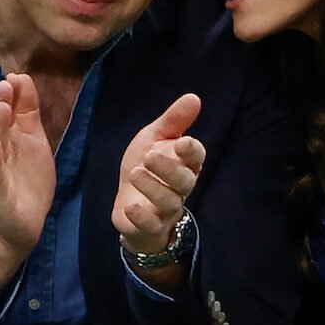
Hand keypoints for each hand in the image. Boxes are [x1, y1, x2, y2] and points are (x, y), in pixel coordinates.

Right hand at [0, 74, 54, 285]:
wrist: (22, 224)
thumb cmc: (26, 180)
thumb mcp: (33, 142)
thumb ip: (28, 113)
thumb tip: (23, 79)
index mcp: (5, 140)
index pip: (6, 113)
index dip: (11, 96)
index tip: (17, 76)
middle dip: (1, 105)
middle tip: (6, 84)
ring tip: (2, 108)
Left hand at [113, 93, 204, 254]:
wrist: (128, 204)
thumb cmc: (146, 167)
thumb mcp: (154, 139)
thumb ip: (173, 121)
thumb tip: (194, 97)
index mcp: (185, 164)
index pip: (196, 158)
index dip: (191, 151)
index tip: (182, 142)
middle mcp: (180, 188)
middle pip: (184, 182)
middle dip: (169, 169)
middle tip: (149, 155)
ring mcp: (165, 210)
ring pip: (169, 202)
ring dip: (153, 188)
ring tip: (135, 173)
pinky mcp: (149, 227)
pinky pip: (151, 225)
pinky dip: (142, 217)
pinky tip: (131, 206)